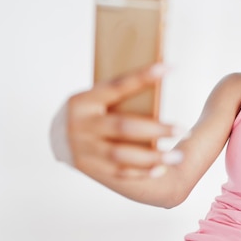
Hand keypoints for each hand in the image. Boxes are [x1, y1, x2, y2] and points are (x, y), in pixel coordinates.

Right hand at [50, 63, 181, 178]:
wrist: (57, 138)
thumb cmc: (88, 112)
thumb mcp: (95, 98)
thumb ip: (118, 94)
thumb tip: (158, 76)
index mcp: (82, 101)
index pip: (116, 87)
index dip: (143, 77)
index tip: (169, 68)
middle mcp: (80, 125)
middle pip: (123, 126)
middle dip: (156, 129)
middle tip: (183, 130)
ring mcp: (83, 149)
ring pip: (122, 155)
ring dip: (152, 156)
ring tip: (177, 156)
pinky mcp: (89, 168)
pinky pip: (118, 172)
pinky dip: (141, 171)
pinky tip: (160, 168)